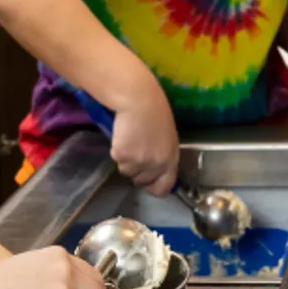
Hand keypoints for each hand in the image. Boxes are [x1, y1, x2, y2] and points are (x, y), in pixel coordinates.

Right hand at [107, 79, 179, 195]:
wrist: (139, 101)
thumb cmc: (154, 111)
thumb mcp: (167, 137)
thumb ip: (163, 154)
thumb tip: (155, 166)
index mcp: (171, 159)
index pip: (164, 187)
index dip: (154, 187)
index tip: (148, 184)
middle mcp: (157, 165)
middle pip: (142, 181)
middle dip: (137, 171)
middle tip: (135, 151)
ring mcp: (139, 162)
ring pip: (127, 171)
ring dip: (126, 160)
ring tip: (130, 139)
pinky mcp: (123, 156)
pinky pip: (117, 159)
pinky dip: (117, 150)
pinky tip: (123, 135)